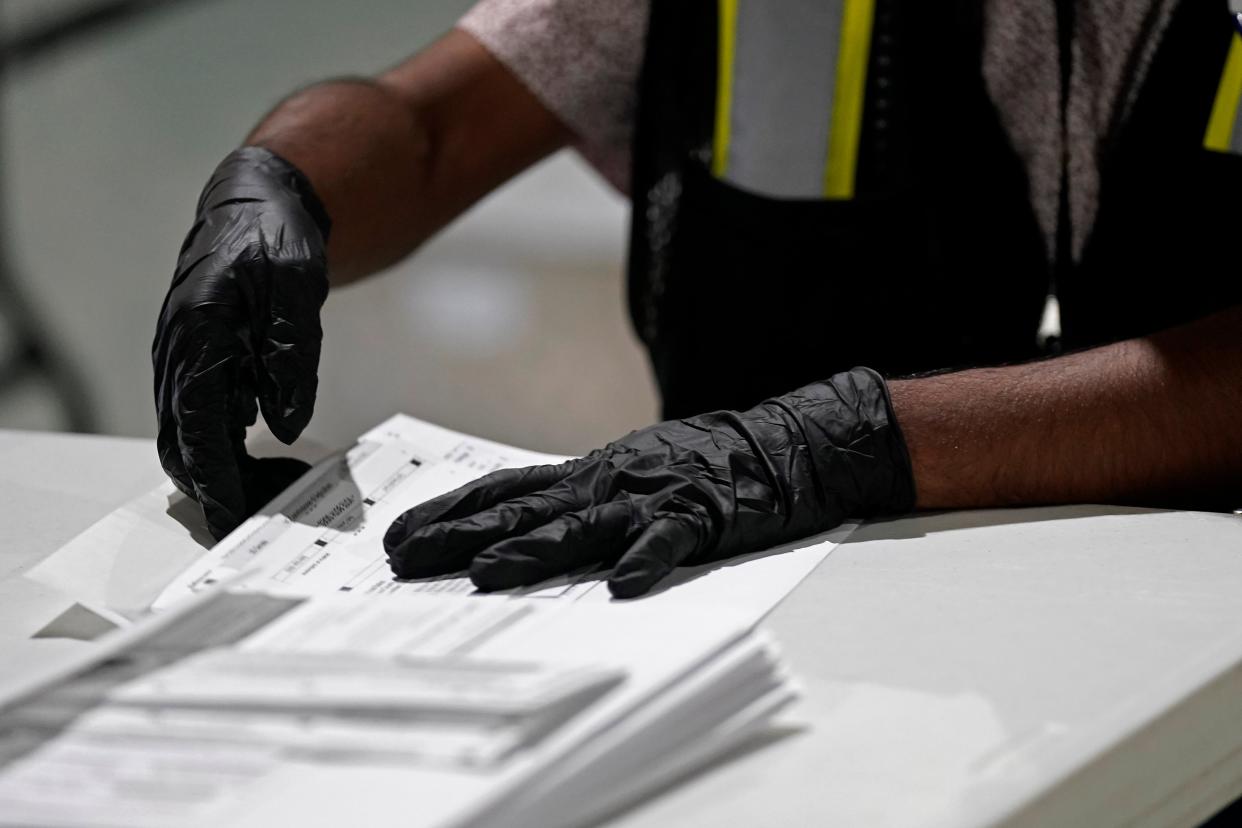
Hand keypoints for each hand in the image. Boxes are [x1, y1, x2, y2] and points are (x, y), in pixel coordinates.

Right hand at [153, 147, 330, 539]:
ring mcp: (188, 361)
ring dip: (229, 470)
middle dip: (221, 485)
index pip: (195, 425)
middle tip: (273, 507)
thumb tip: (283, 426)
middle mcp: (180, 353)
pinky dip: (234, 448)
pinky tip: (276, 455)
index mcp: (196, 333)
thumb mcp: (296, 288)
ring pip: (193, 437)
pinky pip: (210, 420)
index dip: (214, 477)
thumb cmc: (275, 239)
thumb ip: (291, 356)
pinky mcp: (204, 366)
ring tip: (284, 483)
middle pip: (183, 444)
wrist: (260, 206)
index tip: (235, 513)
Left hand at [384, 368, 915, 597]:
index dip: (448, 512)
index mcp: (585, 475)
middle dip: (460, 536)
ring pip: (581, 525)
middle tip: (405, 561)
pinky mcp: (700, 513)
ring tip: (487, 575)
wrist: (779, 444)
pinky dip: (644, 560)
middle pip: (522, 510)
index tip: (398, 535)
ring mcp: (651, 496)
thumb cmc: (697, 465)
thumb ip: (576, 503)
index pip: (503, 490)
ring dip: (532, 550)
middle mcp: (606, 481)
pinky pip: (669, 539)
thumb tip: (512, 536)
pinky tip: (622, 587)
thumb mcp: (625, 475)